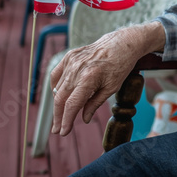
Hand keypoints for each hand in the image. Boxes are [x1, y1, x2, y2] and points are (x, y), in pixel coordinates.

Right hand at [49, 22, 163, 135]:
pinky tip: (58, 95)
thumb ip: (95, 104)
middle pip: (60, 98)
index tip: (63, 132)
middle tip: (57, 129)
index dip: (65, 120)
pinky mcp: (69, 56)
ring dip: (57, 103)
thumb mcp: (112, 88)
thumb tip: (83, 119)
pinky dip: (55, 86)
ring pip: (57, 88)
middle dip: (58, 116)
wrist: (122, 44)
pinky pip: (56, 74)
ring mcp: (71, 61)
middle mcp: (77, 69)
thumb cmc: (120, 66)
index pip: (71, 104)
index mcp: (89, 78)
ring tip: (60, 115)